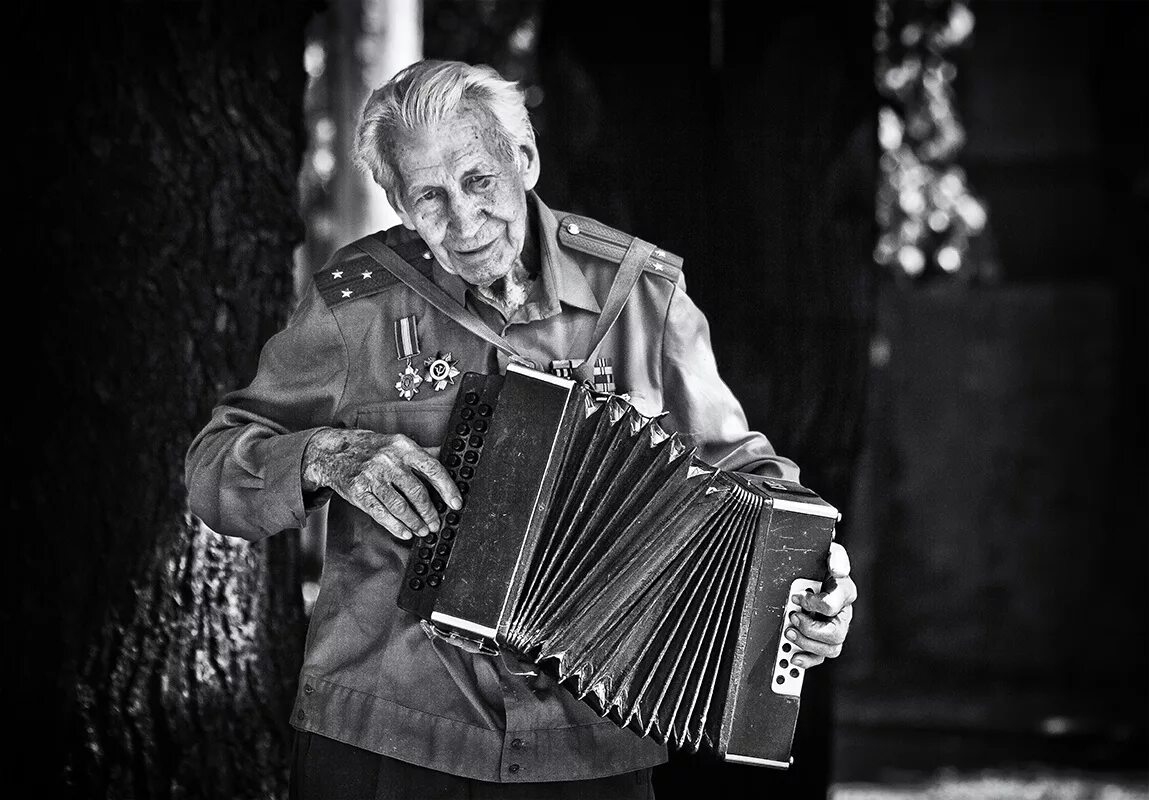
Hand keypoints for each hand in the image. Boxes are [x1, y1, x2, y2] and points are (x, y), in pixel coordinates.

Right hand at [301, 428, 460, 540]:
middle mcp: (388, 460)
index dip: (447, 488)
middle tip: (436, 523)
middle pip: (417, 491)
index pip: (432, 468)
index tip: (456, 504)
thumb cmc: (370, 448)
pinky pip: (380, 512)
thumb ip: (421, 454)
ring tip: (423, 530)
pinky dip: (395, 525)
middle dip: (430, 512)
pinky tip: (405, 532)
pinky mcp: (358, 491)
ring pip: (399, 506)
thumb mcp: (396, 443)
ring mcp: (372, 476)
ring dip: (415, 522)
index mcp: (403, 447)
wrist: (332, 451)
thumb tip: (449, 461)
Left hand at [784, 541, 855, 668]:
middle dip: (810, 629)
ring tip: (789, 634)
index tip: (796, 598)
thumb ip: (836, 557)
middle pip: (835, 634)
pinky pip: (820, 658)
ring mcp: (835, 630)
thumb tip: (838, 571)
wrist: (815, 571)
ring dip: (807, 644)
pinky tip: (794, 657)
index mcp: (845, 593)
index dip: (812, 604)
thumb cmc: (822, 563)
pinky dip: (807, 660)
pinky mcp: (824, 640)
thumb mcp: (829, 552)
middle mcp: (843, 615)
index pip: (832, 606)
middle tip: (791, 618)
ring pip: (830, 649)